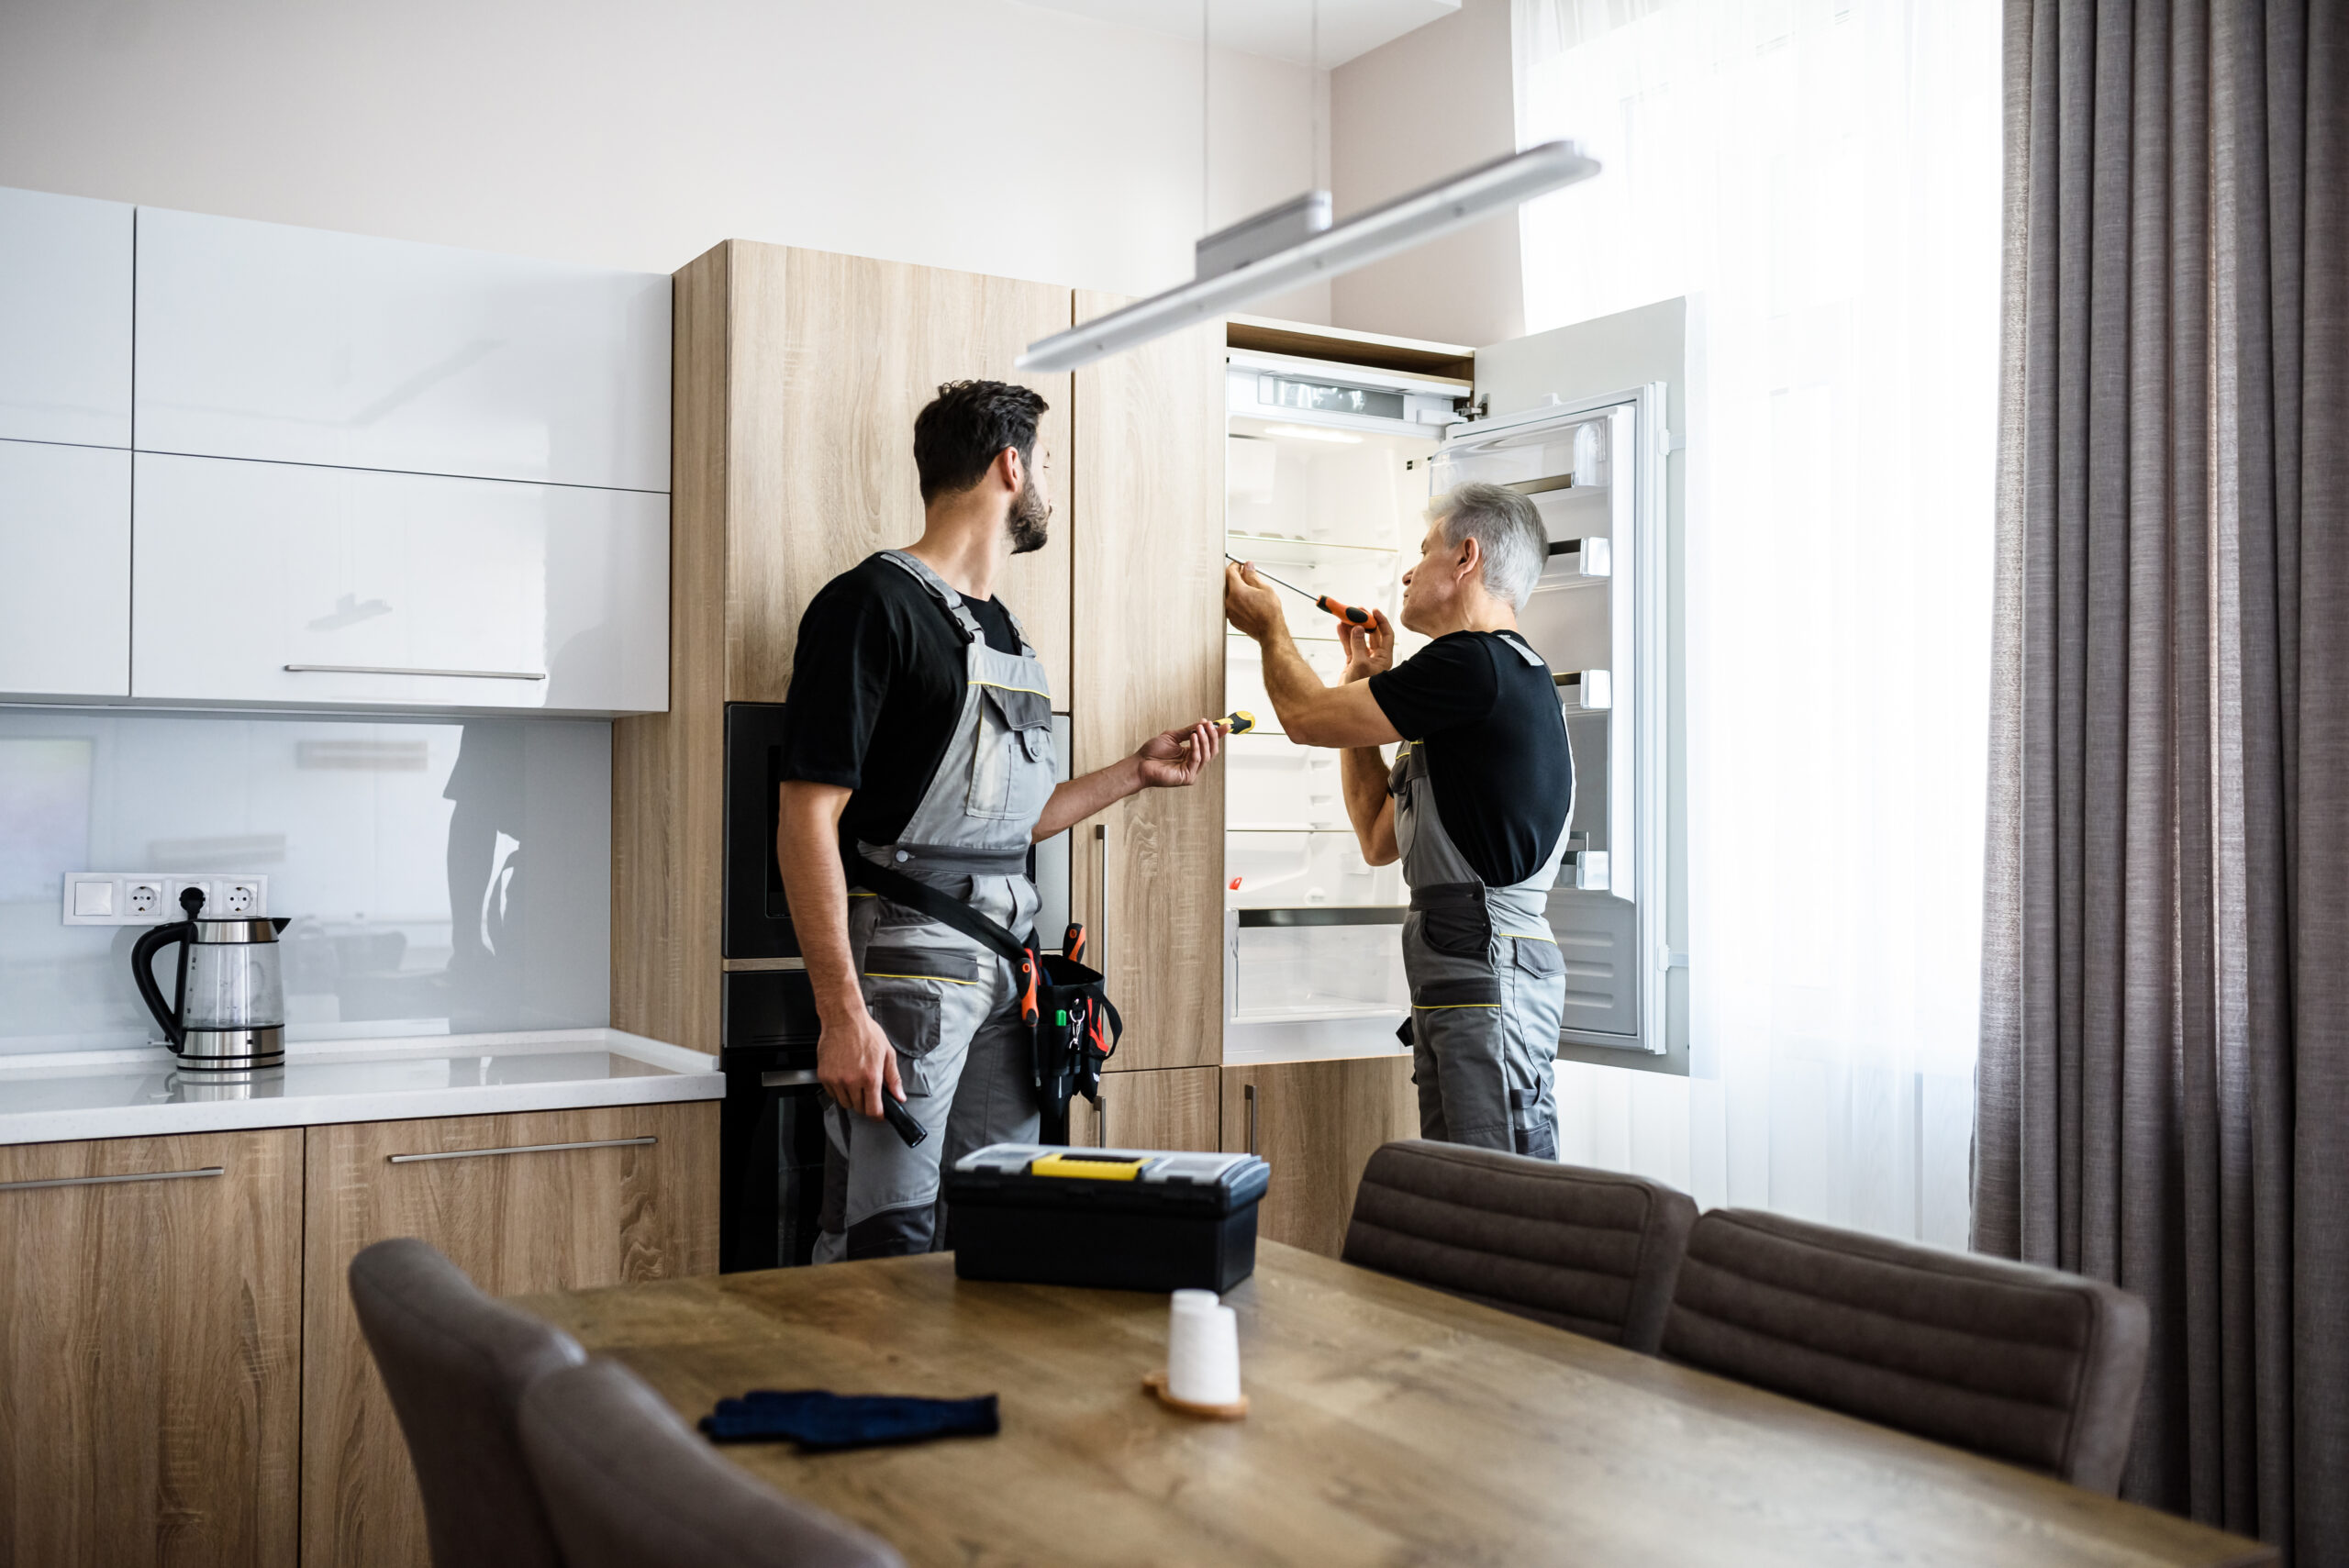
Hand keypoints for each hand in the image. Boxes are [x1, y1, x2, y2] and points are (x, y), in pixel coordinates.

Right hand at [817, 1005, 903, 1120]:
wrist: (843, 1018)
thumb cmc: (866, 1032)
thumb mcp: (887, 1053)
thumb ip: (893, 1078)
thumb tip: (900, 1096)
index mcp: (870, 1077)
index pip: (873, 1110)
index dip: (878, 1115)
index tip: (879, 1113)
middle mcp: (852, 1081)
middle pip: (858, 1109)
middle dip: (865, 1104)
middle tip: (868, 1091)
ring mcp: (836, 1080)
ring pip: (844, 1103)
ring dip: (851, 1097)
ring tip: (855, 1081)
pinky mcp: (824, 1076)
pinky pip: (832, 1093)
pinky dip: (838, 1090)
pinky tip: (844, 1077)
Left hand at [1134, 718, 1221, 788]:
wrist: (1140, 764)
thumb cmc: (1152, 752)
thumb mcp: (1173, 736)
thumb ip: (1189, 731)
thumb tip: (1204, 722)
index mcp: (1191, 755)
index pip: (1209, 745)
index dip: (1218, 735)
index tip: (1226, 725)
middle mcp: (1193, 764)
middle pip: (1211, 751)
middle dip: (1213, 736)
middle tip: (1210, 724)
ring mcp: (1191, 772)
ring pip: (1206, 755)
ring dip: (1204, 740)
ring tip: (1200, 728)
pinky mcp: (1187, 777)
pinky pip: (1197, 760)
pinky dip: (1197, 747)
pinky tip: (1193, 737)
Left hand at [1223, 561, 1285, 641]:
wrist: (1270, 631)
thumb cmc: (1270, 613)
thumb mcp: (1265, 589)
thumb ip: (1253, 576)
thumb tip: (1248, 567)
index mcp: (1237, 591)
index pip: (1230, 572)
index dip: (1235, 566)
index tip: (1240, 565)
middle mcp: (1229, 601)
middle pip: (1226, 582)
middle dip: (1234, 576)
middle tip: (1244, 574)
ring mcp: (1229, 611)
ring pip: (1227, 594)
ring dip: (1234, 588)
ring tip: (1247, 588)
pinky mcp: (1231, 618)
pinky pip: (1229, 604)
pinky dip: (1235, 599)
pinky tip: (1246, 599)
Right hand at [1338, 608, 1394, 683]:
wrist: (1348, 705)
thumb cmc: (1360, 689)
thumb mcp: (1360, 665)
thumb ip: (1359, 644)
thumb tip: (1359, 628)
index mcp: (1384, 658)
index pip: (1386, 635)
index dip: (1381, 621)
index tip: (1374, 610)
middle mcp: (1376, 658)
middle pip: (1372, 635)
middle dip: (1365, 622)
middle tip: (1357, 611)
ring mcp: (1364, 660)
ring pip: (1359, 639)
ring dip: (1353, 628)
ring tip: (1345, 617)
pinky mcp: (1353, 664)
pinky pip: (1350, 646)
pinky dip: (1345, 636)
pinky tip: (1339, 628)